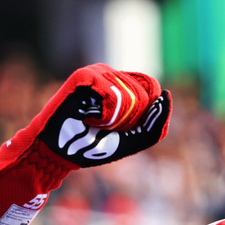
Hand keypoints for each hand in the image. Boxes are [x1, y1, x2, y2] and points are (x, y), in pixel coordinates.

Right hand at [0, 64, 171, 224]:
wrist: (58, 153)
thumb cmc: (92, 145)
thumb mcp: (133, 139)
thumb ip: (155, 124)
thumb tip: (167, 95)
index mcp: (123, 84)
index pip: (153, 89)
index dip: (145, 114)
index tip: (120, 127)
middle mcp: (111, 73)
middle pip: (145, 94)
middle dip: (129, 120)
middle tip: (104, 126)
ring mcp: (97, 71)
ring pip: (131, 96)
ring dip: (115, 120)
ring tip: (93, 122)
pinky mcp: (85, 75)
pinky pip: (113, 96)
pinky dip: (105, 116)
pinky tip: (88, 117)